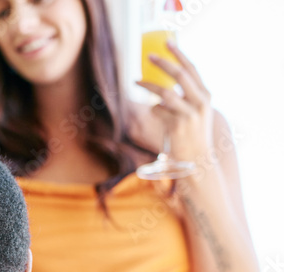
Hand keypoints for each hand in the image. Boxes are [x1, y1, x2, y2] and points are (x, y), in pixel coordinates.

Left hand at [136, 42, 213, 163]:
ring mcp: (189, 113)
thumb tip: (165, 84)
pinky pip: (157, 110)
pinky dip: (153, 109)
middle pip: (179, 75)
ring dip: (147, 85)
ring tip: (136, 81)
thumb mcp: (196, 112)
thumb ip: (185, 97)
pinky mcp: (176, 125)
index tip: (168, 42)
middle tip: (148, 56)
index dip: (179, 54)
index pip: (192, 69)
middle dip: (163, 63)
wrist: (196, 159)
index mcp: (205, 95)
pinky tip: (157, 114)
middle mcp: (200, 102)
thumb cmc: (192, 134)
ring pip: (164, 92)